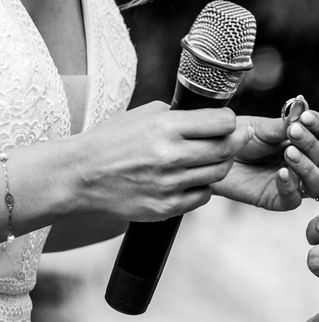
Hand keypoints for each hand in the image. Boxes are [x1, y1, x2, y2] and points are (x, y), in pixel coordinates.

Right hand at [72, 101, 250, 221]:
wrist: (81, 175)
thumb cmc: (113, 141)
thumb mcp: (144, 114)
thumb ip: (180, 114)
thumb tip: (215, 117)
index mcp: (164, 127)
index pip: (222, 122)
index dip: (230, 121)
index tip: (228, 122)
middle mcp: (169, 156)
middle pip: (226, 149)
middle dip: (235, 142)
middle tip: (235, 139)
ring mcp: (169, 184)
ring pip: (219, 173)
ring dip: (220, 164)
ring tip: (211, 158)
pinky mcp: (166, 207)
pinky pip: (203, 196)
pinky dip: (203, 186)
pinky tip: (192, 178)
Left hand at [210, 107, 318, 210]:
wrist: (211, 155)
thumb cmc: (237, 139)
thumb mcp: (261, 127)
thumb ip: (283, 125)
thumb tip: (303, 110)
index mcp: (305, 142)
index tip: (306, 117)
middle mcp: (305, 164)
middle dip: (310, 143)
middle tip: (292, 132)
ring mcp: (293, 184)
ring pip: (318, 183)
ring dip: (308, 167)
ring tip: (289, 153)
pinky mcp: (277, 200)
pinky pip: (294, 200)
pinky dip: (290, 186)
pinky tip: (280, 173)